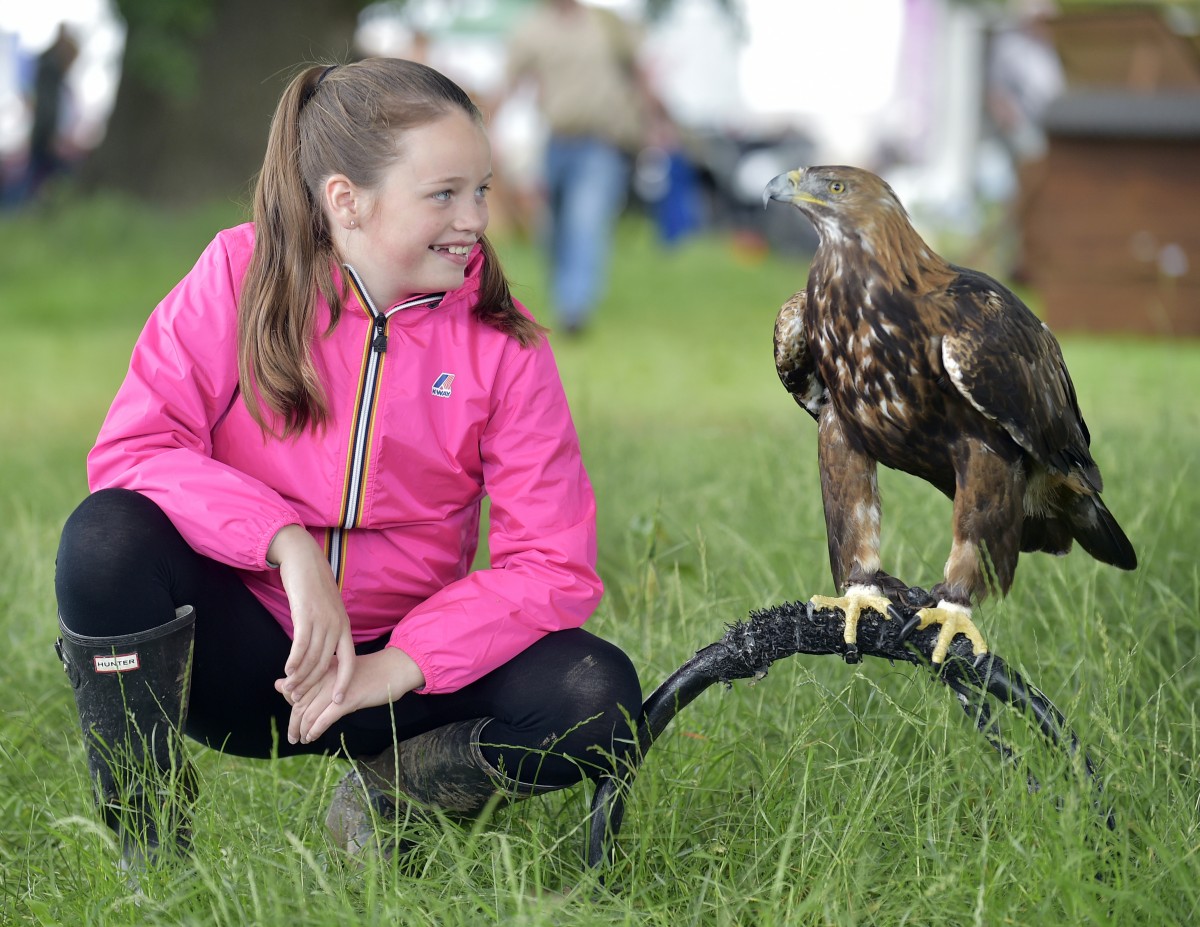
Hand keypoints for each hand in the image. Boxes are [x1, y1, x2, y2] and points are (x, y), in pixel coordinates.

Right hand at [269, 524, 355, 705]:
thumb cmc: (313, 586)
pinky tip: (287, 671)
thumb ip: (326, 629)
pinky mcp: (306, 614)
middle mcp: (336, 625)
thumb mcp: (326, 610)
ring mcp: (322, 620)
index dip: (344, 682)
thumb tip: (321, 650)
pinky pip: (300, 645)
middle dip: (313, 685)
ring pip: (312, 658)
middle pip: (326, 665)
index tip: (339, 701)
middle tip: (299, 699)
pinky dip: (294, 661)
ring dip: (300, 677)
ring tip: (289, 689)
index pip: (349, 661)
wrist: (303, 560)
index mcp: (344, 626)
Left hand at [275, 646, 425, 744]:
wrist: (391, 670)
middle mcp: (323, 678)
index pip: (295, 691)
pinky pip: (324, 719)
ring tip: (302, 740)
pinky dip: (315, 730)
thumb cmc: (365, 672)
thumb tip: (278, 685)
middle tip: (292, 738)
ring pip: (309, 714)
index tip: (293, 721)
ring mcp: (334, 689)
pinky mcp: (346, 700)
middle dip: (293, 724)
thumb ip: (308, 681)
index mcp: (320, 669)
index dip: (290, 708)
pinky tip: (312, 737)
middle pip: (299, 704)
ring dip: (302, 730)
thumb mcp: (334, 674)